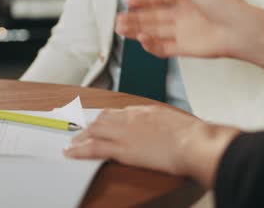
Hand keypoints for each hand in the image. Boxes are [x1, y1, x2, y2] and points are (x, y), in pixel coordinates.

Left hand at [64, 105, 239, 187]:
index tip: (101, 120)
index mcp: (146, 110)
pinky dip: (79, 150)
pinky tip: (70, 152)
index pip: (120, 112)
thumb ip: (165, 124)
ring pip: (95, 130)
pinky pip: (94, 148)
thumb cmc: (192, 136)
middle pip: (103, 118)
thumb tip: (166, 131)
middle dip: (90, 124)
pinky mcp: (122, 149)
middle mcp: (132, 117)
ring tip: (72, 142)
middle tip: (80, 130)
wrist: (193, 143)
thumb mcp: (178, 123)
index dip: (107, 117)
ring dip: (81, 136)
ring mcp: (125, 132)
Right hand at [116, 0, 255, 58]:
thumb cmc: (222, 2)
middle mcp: (181, 14)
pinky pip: (161, 48)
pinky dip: (149, 44)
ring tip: (121, 27)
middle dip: (134, 16)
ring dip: (136, 29)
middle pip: (151, 15)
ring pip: (153, 31)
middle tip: (119, 16)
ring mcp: (181, 32)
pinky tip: (141, 37)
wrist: (239, 27)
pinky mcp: (183, 48)